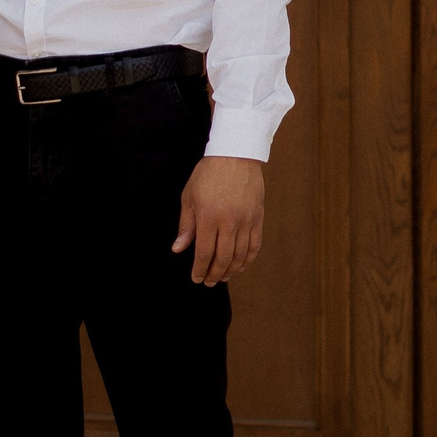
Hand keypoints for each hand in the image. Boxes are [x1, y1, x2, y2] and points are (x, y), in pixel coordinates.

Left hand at [173, 156, 263, 286]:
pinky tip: (240, 266)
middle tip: (208, 282)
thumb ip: (186, 226)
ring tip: (223, 277)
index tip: (195, 278)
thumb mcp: (189, 197)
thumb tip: (178, 249)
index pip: (203, 253)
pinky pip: (255, 245)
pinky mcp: (257, 217)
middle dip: (214, 274)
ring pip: (239, 255)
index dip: (199, 269)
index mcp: (208, 217)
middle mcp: (228, 222)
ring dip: (231, 270)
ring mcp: (246, 221)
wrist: (235, 154)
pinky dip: (248, 259)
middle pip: (222, 259)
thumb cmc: (208, 174)